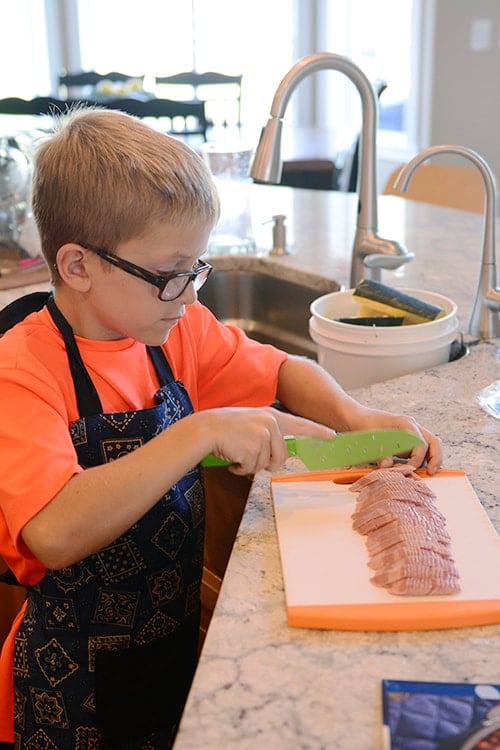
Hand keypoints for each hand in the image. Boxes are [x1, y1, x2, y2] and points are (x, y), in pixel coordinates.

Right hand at [203, 406, 334, 475]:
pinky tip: (231, 456)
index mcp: (271, 415)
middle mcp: (270, 423)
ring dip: (249, 465)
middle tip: (248, 458)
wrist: (205, 429)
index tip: (332, 435)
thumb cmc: (224, 428)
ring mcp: (262, 435)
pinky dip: (240, 468)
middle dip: (267, 464)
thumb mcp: (251, 423)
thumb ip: (267, 434)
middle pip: (281, 456)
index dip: (317, 431)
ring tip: (236, 452)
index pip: (300, 424)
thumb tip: (276, 457)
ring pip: (265, 464)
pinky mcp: (253, 448)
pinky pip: (252, 468)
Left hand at [347, 409, 442, 473]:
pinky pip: (419, 451)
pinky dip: (420, 461)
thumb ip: (380, 452)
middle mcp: (412, 428)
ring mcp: (411, 434)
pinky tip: (413, 471)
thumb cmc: (364, 424)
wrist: (357, 418)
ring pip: (430, 446)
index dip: (416, 459)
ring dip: (430, 460)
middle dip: (435, 458)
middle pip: (433, 442)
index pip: (420, 443)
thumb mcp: (370, 437)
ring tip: (426, 473)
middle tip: (431, 472)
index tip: (408, 470)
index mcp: (406, 424)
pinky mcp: (407, 442)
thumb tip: (388, 467)